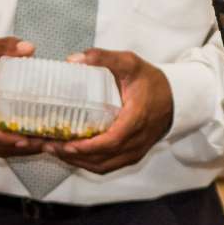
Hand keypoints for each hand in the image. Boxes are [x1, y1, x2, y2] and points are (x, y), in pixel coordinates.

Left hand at [51, 50, 175, 174]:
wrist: (175, 99)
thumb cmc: (151, 82)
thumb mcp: (130, 63)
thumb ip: (103, 58)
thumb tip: (73, 60)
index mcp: (136, 118)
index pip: (112, 140)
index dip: (89, 146)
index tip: (67, 144)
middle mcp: (136, 140)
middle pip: (102, 158)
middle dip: (73, 155)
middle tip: (48, 146)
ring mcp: (135, 151)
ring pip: (103, 165)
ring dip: (77, 161)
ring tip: (54, 150)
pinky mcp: (132, 156)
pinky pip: (107, 166)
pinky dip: (87, 164)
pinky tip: (71, 155)